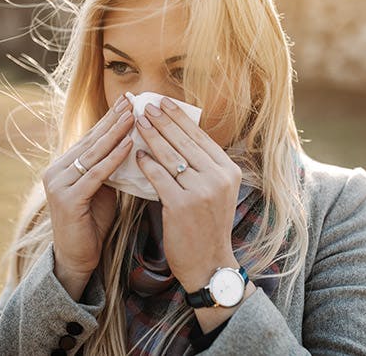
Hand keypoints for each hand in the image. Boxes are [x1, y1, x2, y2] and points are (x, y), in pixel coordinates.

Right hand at [42, 94, 133, 297]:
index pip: (90, 137)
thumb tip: (131, 144)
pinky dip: (114, 159)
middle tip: (132, 100)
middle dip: (113, 119)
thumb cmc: (92, 224)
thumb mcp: (102, 190)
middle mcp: (56, 170)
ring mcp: (59, 184)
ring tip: (133, 116)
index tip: (127, 101)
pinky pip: (96, 174)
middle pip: (91, 140)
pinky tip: (129, 146)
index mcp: (63, 166)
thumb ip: (108, 169)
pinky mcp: (68, 199)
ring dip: (115, 133)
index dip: (109, 119)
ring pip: (93, 154)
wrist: (77, 258)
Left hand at [134, 97, 242, 292]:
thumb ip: (203, 166)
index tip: (164, 102)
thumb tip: (179, 135)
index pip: (200, 137)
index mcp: (229, 171)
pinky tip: (137, 154)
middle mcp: (218, 178)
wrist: (208, 263)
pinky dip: (146, 163)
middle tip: (146, 105)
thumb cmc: (207, 226)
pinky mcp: (181, 205)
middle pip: (184, 142)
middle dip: (162, 121)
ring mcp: (201, 191)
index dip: (179, 118)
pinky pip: (159, 177)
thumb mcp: (216, 192)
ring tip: (137, 122)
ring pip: (170, 156)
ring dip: (151, 136)